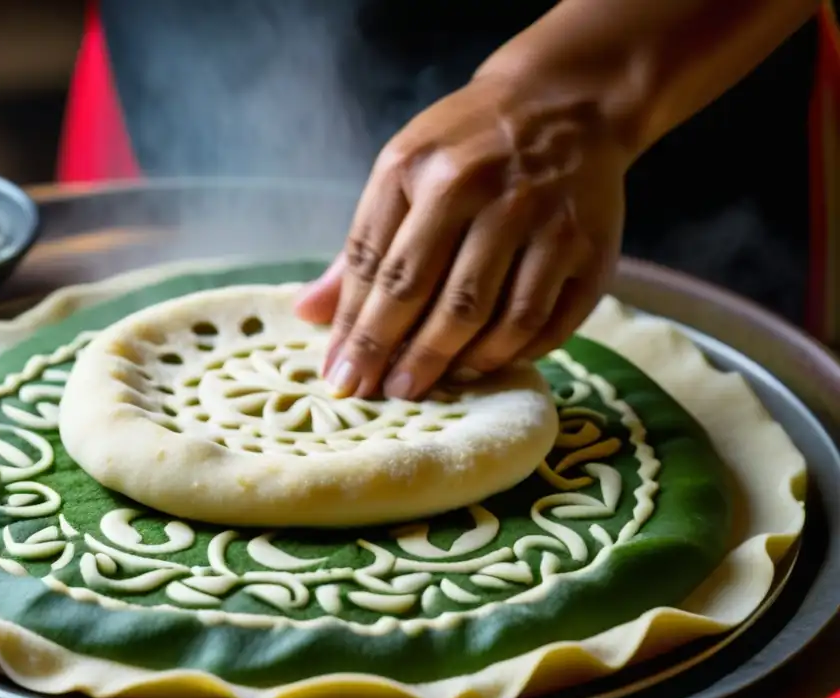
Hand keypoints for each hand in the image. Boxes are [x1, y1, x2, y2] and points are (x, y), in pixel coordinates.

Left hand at [294, 70, 630, 399]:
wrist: (565, 102)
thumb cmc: (467, 147)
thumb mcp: (403, 171)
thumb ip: (361, 246)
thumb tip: (308, 316)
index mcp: (420, 168)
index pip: (376, 265)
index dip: (355, 329)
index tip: (340, 376)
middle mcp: (482, 189)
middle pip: (430, 294)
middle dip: (398, 354)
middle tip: (380, 394)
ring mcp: (542, 219)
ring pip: (492, 316)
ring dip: (455, 362)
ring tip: (429, 385)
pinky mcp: (589, 248)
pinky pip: (545, 322)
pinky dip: (512, 354)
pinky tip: (485, 365)